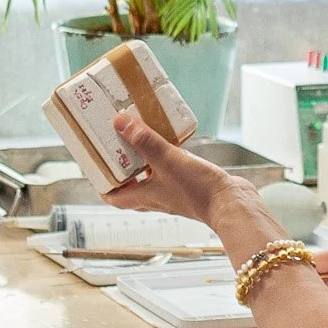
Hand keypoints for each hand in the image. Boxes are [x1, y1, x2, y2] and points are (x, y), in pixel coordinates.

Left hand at [107, 110, 233, 223]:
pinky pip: (171, 173)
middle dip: (123, 170)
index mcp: (145, 197)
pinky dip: (167, 161)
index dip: (103, 185)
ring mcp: (174, 194)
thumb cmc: (198, 190)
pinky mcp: (190, 187)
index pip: (114, 197)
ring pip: (151, 179)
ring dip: (145, 164)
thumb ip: (145, 141)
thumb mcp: (167, 160)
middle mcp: (157, 198)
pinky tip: (173, 145)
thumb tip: (120, 123)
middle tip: (117, 149)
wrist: (231, 204)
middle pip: (131, 187)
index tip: (96, 168)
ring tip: (143, 141)